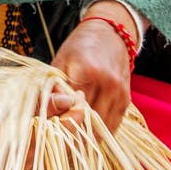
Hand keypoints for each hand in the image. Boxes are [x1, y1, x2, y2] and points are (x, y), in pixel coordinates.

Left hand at [51, 0, 134, 132]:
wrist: (109, 34)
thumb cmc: (80, 47)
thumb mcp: (60, 61)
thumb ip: (53, 88)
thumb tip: (43, 114)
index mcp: (87, 71)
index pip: (72, 109)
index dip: (59, 121)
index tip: (48, 124)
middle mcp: (107, 84)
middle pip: (87, 122)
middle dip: (70, 131)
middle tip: (56, 133)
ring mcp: (119, 94)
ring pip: (100, 130)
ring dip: (85, 135)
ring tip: (69, 132)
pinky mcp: (126, 102)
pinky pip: (112, 127)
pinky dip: (98, 132)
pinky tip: (85, 129)